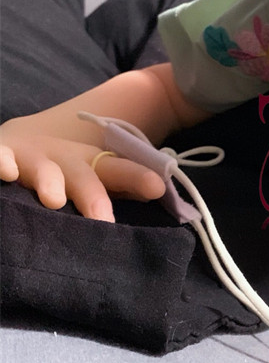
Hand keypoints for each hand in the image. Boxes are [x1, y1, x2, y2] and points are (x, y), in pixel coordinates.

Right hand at [0, 118, 164, 221]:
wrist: (14, 144)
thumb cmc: (59, 171)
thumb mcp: (90, 175)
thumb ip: (121, 184)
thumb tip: (159, 191)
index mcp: (86, 164)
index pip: (115, 170)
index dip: (136, 177)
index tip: (157, 188)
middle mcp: (59, 159)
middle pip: (80, 173)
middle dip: (92, 193)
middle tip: (103, 218)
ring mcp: (27, 159)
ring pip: (41, 169)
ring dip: (49, 180)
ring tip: (54, 199)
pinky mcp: (1, 155)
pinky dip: (1, 162)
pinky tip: (7, 173)